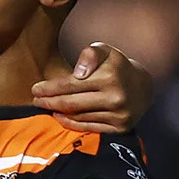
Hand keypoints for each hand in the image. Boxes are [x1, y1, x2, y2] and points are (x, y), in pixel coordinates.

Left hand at [31, 42, 152, 133]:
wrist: (143, 87)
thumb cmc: (116, 66)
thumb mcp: (105, 51)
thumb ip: (90, 54)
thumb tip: (78, 73)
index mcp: (110, 76)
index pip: (70, 84)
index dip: (49, 88)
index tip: (35, 89)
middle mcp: (115, 97)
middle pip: (71, 103)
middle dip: (49, 102)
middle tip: (35, 101)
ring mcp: (119, 115)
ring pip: (78, 116)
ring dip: (58, 113)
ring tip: (46, 107)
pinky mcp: (120, 128)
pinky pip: (89, 127)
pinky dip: (72, 124)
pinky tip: (60, 117)